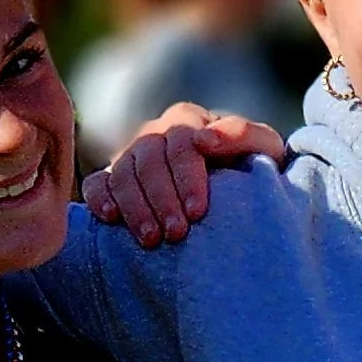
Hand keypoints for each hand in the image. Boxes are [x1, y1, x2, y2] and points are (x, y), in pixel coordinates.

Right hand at [82, 104, 288, 248]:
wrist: (235, 191)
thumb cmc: (251, 169)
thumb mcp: (264, 149)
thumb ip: (245, 135)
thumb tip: (205, 140)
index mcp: (188, 121)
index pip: (181, 142)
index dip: (187, 177)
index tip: (198, 212)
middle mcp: (155, 134)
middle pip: (148, 158)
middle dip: (162, 198)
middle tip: (176, 234)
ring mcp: (130, 156)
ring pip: (123, 173)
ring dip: (135, 206)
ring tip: (152, 240)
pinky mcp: (112, 179)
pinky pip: (96, 183)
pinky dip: (100, 198)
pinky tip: (111, 218)